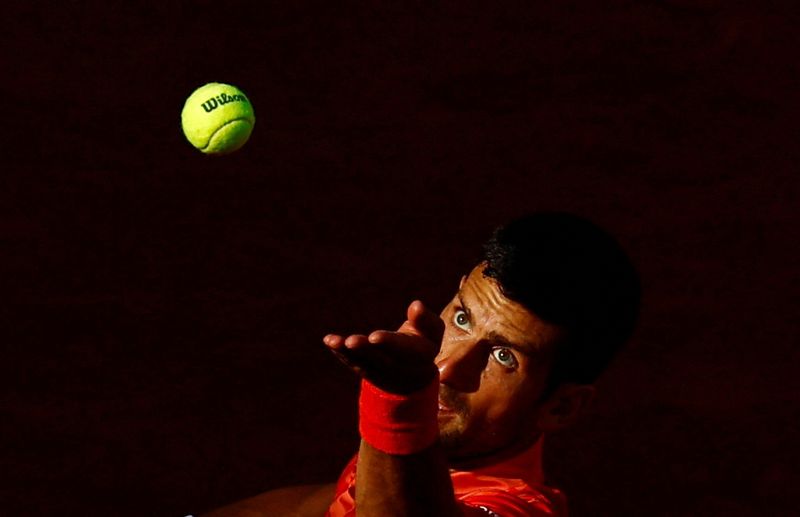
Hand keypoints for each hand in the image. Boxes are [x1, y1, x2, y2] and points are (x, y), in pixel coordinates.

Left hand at [323, 300, 444, 393]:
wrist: (413, 376)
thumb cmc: (422, 342)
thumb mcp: (431, 331)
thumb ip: (425, 320)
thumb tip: (416, 305)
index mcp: (421, 356)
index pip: (406, 351)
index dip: (390, 344)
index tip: (374, 336)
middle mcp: (401, 369)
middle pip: (382, 360)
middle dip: (366, 351)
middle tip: (351, 341)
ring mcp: (382, 374)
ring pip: (365, 364)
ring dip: (350, 353)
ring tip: (337, 341)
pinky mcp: (367, 372)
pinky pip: (353, 363)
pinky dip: (341, 353)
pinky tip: (329, 340)